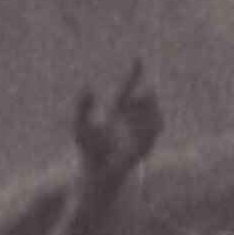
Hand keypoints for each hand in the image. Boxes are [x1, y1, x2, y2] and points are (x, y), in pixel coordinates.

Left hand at [73, 62, 162, 190]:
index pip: (126, 88)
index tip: (138, 58)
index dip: (133, 73)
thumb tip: (88, 87)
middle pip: (144, 98)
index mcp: (116, 111)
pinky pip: (153, 132)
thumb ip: (81, 107)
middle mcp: (130, 119)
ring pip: (153, 113)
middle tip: (134, 100)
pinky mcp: (144, 147)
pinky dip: (150, 127)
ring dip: (147, 111)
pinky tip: (141, 129)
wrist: (96, 176)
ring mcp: (139, 132)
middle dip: (142, 97)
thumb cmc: (88, 153)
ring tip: (135, 118)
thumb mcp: (80, 128)